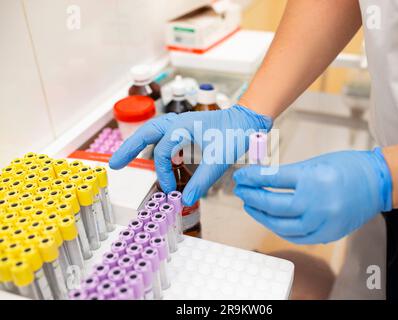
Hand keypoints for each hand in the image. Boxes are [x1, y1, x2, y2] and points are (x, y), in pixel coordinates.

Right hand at [109, 105, 272, 205]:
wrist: (248, 120)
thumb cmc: (235, 133)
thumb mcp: (218, 160)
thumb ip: (201, 181)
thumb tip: (186, 200)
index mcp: (181, 127)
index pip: (162, 154)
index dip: (163, 173)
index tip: (169, 189)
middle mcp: (178, 122)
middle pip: (145, 133)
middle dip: (129, 148)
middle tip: (114, 164)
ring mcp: (182, 123)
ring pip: (153, 131)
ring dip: (139, 143)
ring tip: (125, 156)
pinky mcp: (187, 127)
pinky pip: (164, 134)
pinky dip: (154, 143)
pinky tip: (154, 152)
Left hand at [233, 148, 392, 243]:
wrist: (378, 183)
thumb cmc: (348, 168)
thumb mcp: (315, 163)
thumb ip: (289, 175)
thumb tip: (262, 180)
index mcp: (312, 178)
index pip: (272, 179)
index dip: (253, 178)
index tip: (241, 176)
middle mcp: (316, 203)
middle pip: (273, 205)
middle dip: (252, 197)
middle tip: (241, 191)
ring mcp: (322, 222)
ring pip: (281, 225)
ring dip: (261, 216)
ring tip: (250, 206)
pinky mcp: (327, 234)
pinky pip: (296, 236)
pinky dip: (280, 229)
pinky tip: (270, 220)